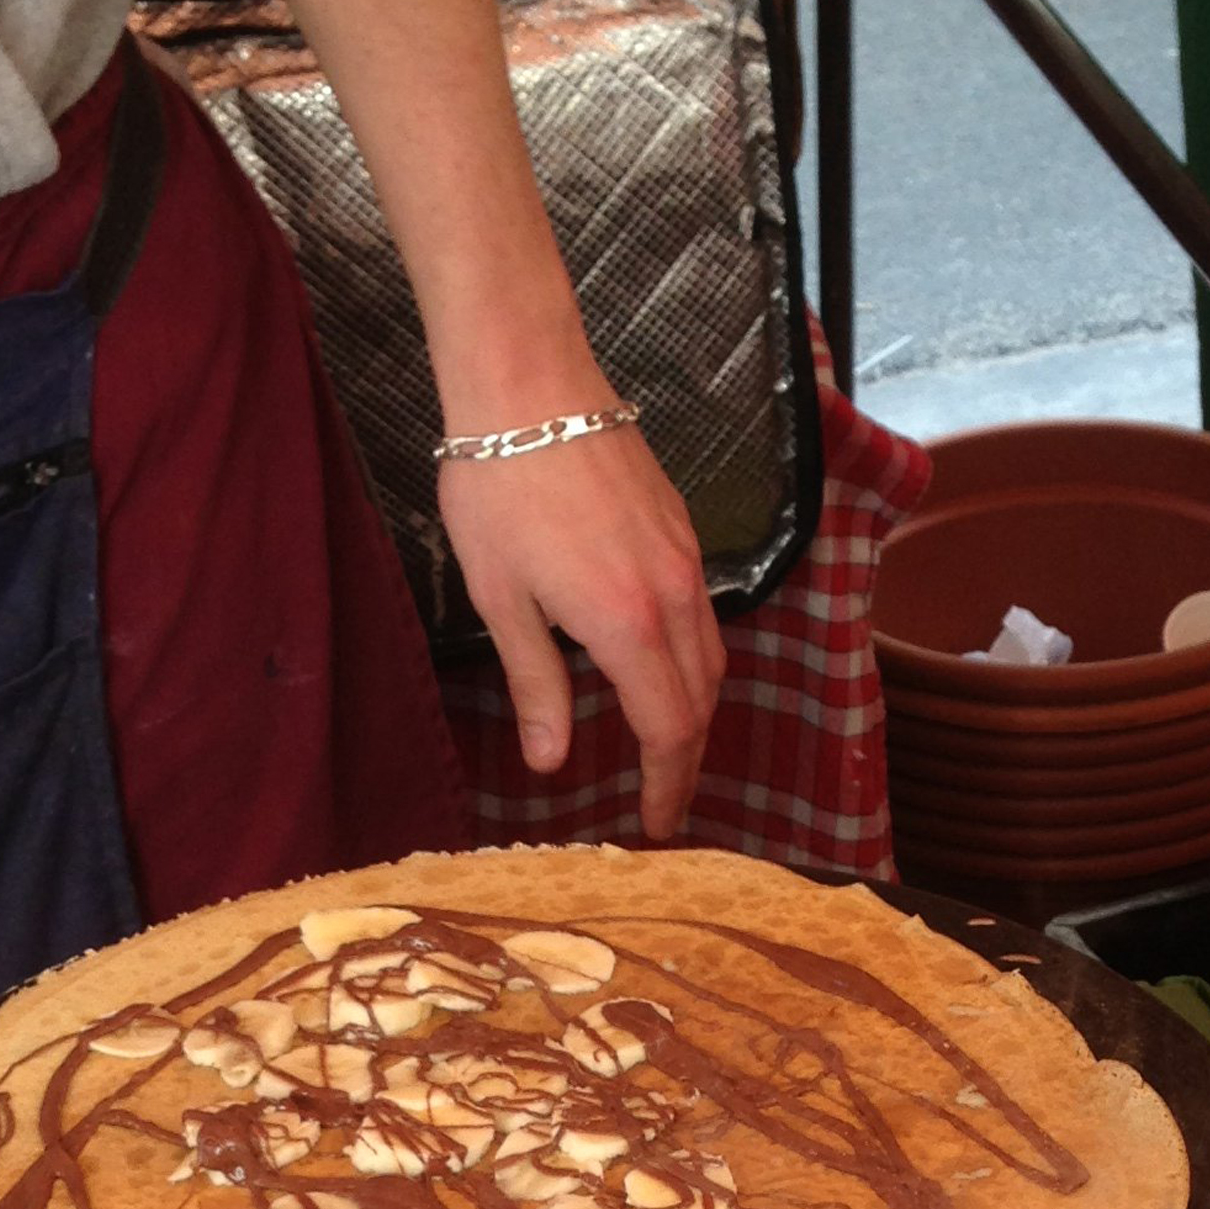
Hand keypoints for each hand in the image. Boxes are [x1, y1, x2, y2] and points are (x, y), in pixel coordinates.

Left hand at [440, 418, 725, 838]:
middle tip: (662, 799)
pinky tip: (656, 669)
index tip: (658, 826)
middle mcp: (672, 596)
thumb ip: (537, 685)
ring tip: (664, 747)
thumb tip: (551, 761)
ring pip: (711, 657)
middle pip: (702, 701)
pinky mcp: (680, 528)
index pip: (669, 730)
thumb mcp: (500, 599)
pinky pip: (702, 614)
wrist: (529, 382)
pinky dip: (691, 660)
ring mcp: (684, 557)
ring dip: (694, 711)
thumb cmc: (498, 486)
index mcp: (627, 624)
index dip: (667, 786)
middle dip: (686, 758)